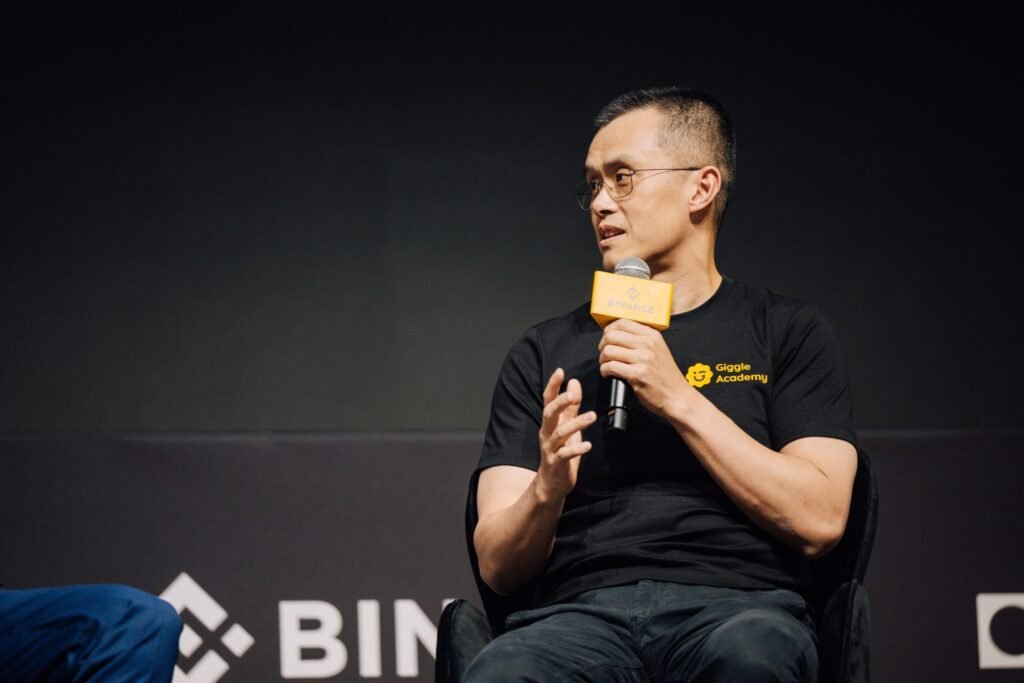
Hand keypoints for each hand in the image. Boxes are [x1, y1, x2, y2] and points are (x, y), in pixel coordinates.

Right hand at [536, 368, 596, 501]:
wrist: (551, 483)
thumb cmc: (560, 452)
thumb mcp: (566, 426)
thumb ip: (570, 407)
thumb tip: (574, 383)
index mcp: (549, 423)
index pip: (548, 400)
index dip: (553, 385)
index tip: (560, 371)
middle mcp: (546, 433)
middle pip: (549, 414)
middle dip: (560, 402)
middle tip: (573, 394)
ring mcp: (551, 448)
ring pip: (560, 433)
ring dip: (576, 424)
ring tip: (592, 416)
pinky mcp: (557, 463)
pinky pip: (566, 455)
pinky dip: (577, 449)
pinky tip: (588, 445)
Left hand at [598, 319, 689, 418]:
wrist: (677, 396)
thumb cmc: (665, 376)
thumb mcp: (658, 349)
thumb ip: (641, 340)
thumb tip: (616, 334)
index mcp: (652, 335)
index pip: (622, 322)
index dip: (609, 329)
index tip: (607, 338)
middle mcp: (648, 344)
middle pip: (611, 335)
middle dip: (603, 345)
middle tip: (605, 354)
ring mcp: (643, 359)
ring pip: (608, 351)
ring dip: (603, 360)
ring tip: (607, 365)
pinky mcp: (637, 375)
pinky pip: (610, 367)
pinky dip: (605, 371)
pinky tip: (609, 374)